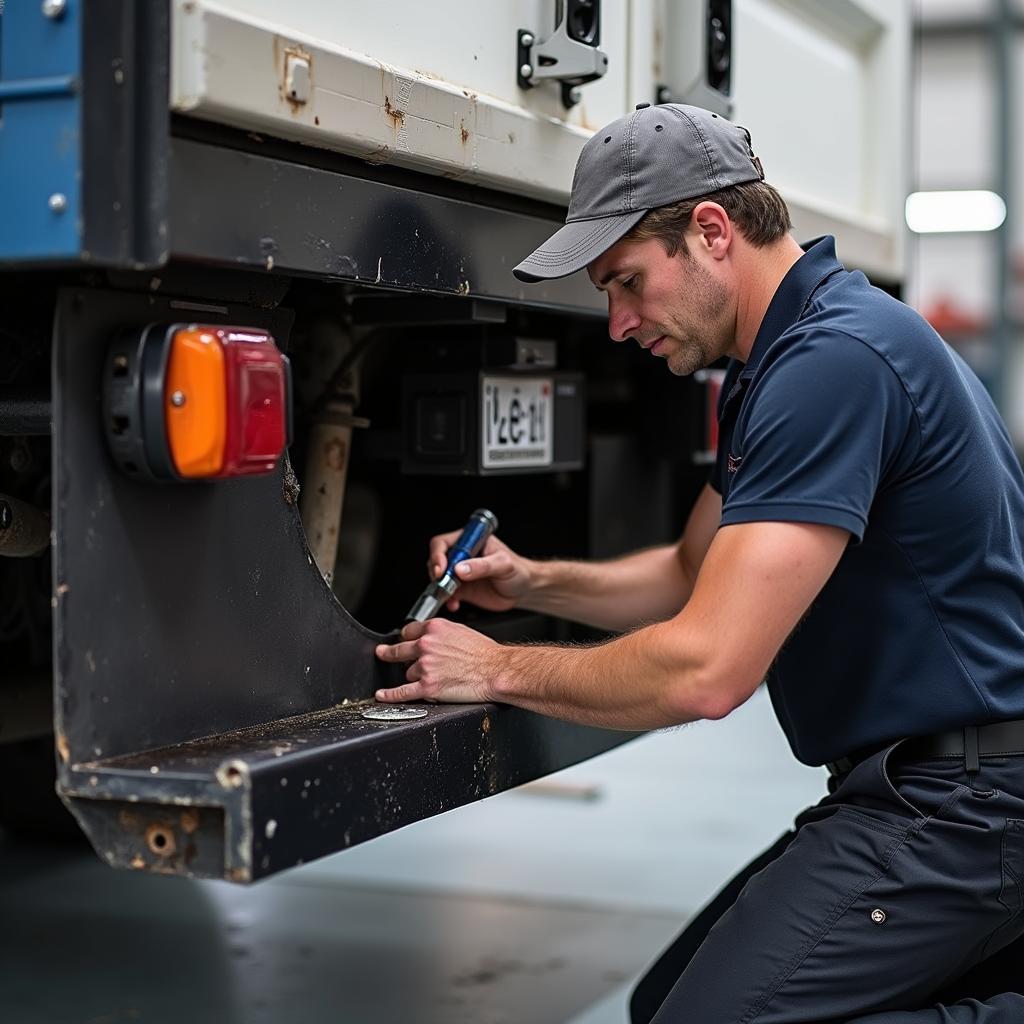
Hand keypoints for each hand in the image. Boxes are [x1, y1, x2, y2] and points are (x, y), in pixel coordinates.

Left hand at [374, 618, 502, 703]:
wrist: (495, 671)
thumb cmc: (485, 653)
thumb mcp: (461, 631)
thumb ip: (441, 634)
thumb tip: (431, 639)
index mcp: (435, 629)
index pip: (408, 631)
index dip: (406, 638)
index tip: (403, 642)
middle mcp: (427, 645)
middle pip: (399, 650)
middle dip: (390, 653)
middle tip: (382, 653)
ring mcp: (425, 666)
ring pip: (408, 672)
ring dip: (417, 676)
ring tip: (436, 677)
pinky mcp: (427, 686)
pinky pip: (402, 692)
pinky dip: (389, 695)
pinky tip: (382, 695)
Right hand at [427, 529, 532, 612]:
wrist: (524, 589)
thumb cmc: (518, 570)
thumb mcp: (503, 564)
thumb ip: (482, 566)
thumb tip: (459, 569)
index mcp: (470, 541)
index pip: (443, 543)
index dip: (437, 555)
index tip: (440, 570)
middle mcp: (461, 555)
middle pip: (436, 561)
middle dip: (437, 575)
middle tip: (446, 586)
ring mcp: (459, 573)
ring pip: (438, 579)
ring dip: (440, 590)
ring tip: (451, 597)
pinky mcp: (461, 589)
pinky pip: (447, 594)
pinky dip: (447, 600)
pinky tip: (454, 604)